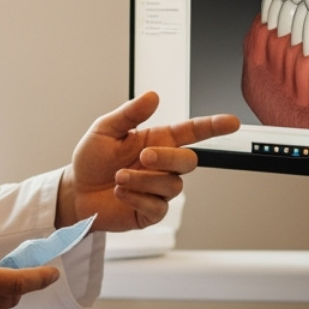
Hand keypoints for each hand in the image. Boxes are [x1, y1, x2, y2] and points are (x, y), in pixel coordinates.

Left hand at [57, 91, 239, 231]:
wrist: (76, 191)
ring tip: (118, 177)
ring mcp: (159, 190)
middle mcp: (163, 166)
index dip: (213, 127)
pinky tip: (120, 193)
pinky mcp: (151, 212)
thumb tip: (152, 96)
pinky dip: (136, 198)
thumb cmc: (92, 159)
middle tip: (143, 156)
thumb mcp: (105, 130)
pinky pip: (158, 207)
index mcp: (158, 141)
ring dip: (143, 180)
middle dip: (168, 158)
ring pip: (171, 186)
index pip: (193, 132)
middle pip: (189, 162)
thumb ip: (129, 113)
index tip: (232, 122)